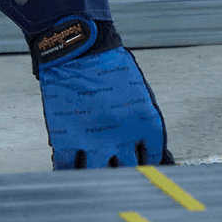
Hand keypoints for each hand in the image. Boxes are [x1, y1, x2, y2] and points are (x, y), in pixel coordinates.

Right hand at [31, 17, 172, 169]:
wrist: (77, 45)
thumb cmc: (108, 62)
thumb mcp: (137, 90)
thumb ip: (142, 121)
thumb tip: (147, 146)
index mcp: (145, 122)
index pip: (154, 160)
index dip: (148, 167)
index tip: (144, 171)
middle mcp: (122, 137)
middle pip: (128, 173)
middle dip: (124, 175)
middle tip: (120, 176)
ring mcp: (93, 141)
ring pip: (99, 176)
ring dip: (98, 176)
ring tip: (96, 175)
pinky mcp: (67, 139)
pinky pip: (67, 170)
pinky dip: (69, 172)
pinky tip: (72, 169)